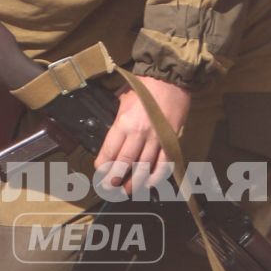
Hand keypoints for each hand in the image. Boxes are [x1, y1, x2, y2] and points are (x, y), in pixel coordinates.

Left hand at [95, 77, 191, 195]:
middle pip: (125, 163)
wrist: (170, 79)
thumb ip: (118, 125)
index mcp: (123, 123)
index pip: (109, 152)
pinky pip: (164, 164)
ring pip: (144, 168)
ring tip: (127, 191)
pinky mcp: (171, 141)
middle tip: (110, 188)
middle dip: (115, 180)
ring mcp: (156, 139)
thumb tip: (112, 145)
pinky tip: (149, 183)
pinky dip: (156, 177)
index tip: (100, 174)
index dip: (102, 167)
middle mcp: (139, 133)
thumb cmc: (144, 88)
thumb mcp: (122, 103)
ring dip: (134, 183)